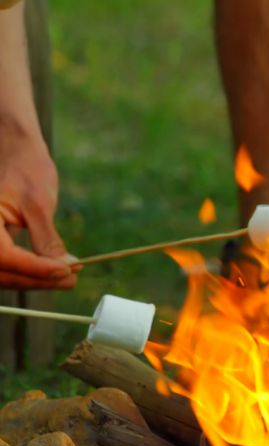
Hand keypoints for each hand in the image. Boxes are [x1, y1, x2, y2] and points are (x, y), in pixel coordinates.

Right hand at [0, 139, 75, 288]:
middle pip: (1, 271)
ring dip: (32, 280)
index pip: (4, 256)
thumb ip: (47, 238)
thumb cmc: (24, 168)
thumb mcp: (38, 203)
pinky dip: (26, 272)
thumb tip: (64, 267)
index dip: (34, 268)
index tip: (64, 271)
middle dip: (36, 279)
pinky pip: (4, 266)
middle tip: (70, 279)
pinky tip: (51, 271)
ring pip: (2, 273)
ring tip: (66, 276)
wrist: (16, 151)